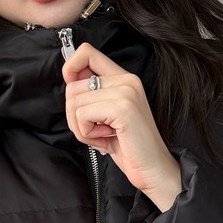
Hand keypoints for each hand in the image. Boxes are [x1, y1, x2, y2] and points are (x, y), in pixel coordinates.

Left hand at [62, 42, 182, 211]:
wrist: (153, 169)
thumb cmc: (129, 146)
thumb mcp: (106, 115)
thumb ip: (92, 96)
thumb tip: (69, 81)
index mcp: (123, 78)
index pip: (86, 53)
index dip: (70, 69)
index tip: (75, 96)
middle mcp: (126, 79)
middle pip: (72, 86)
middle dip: (74, 115)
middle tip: (95, 130)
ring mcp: (126, 92)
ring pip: (74, 102)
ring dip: (81, 127)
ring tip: (102, 136)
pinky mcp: (122, 108)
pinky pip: (82, 115)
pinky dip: (87, 133)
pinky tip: (106, 139)